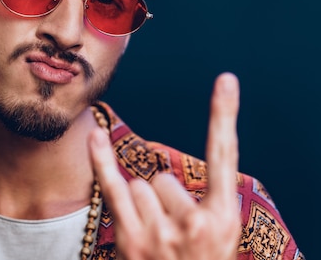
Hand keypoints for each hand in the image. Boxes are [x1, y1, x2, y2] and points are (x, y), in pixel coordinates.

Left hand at [89, 73, 240, 259]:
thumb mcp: (216, 241)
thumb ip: (200, 206)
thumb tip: (157, 177)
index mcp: (224, 219)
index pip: (225, 156)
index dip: (224, 115)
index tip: (225, 78)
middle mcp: (194, 224)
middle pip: (164, 177)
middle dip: (164, 200)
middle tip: (172, 238)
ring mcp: (160, 233)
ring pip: (141, 185)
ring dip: (143, 207)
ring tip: (155, 242)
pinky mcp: (130, 240)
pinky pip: (113, 187)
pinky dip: (102, 160)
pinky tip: (95, 136)